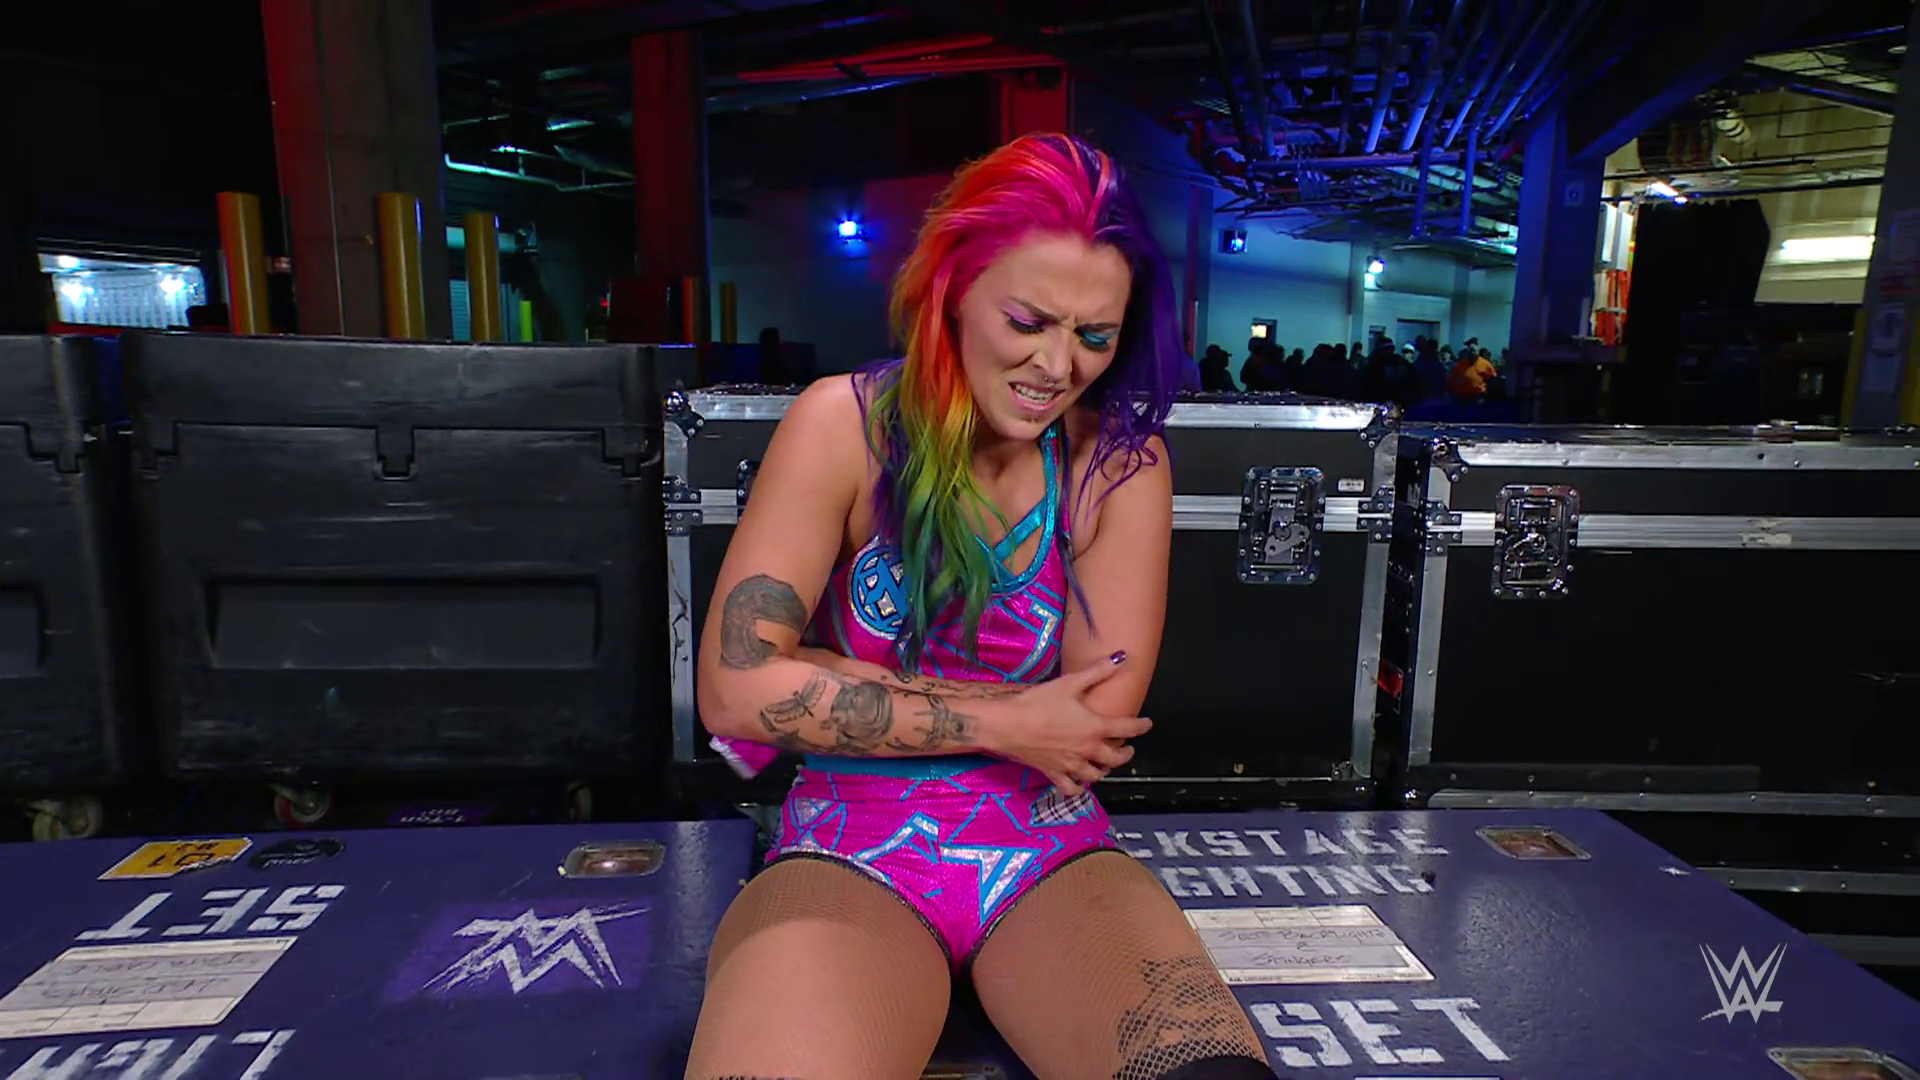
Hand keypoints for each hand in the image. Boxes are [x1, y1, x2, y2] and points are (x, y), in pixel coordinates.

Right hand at [993, 653, 1151, 796]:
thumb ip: (1098, 671)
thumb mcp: (1070, 683)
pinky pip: (1070, 788)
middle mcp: (1087, 750)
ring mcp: (1071, 764)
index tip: (1147, 724)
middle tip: (1127, 750)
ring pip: (1095, 775)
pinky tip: (1078, 783)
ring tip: (1104, 765)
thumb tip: (1122, 657)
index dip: (1141, 726)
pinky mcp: (1054, 773)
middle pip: (1115, 759)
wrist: (1008, 726)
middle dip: (1125, 754)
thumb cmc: (1038, 703)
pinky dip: (1077, 788)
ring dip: (1103, 771)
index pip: (1127, 728)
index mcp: (1095, 727)